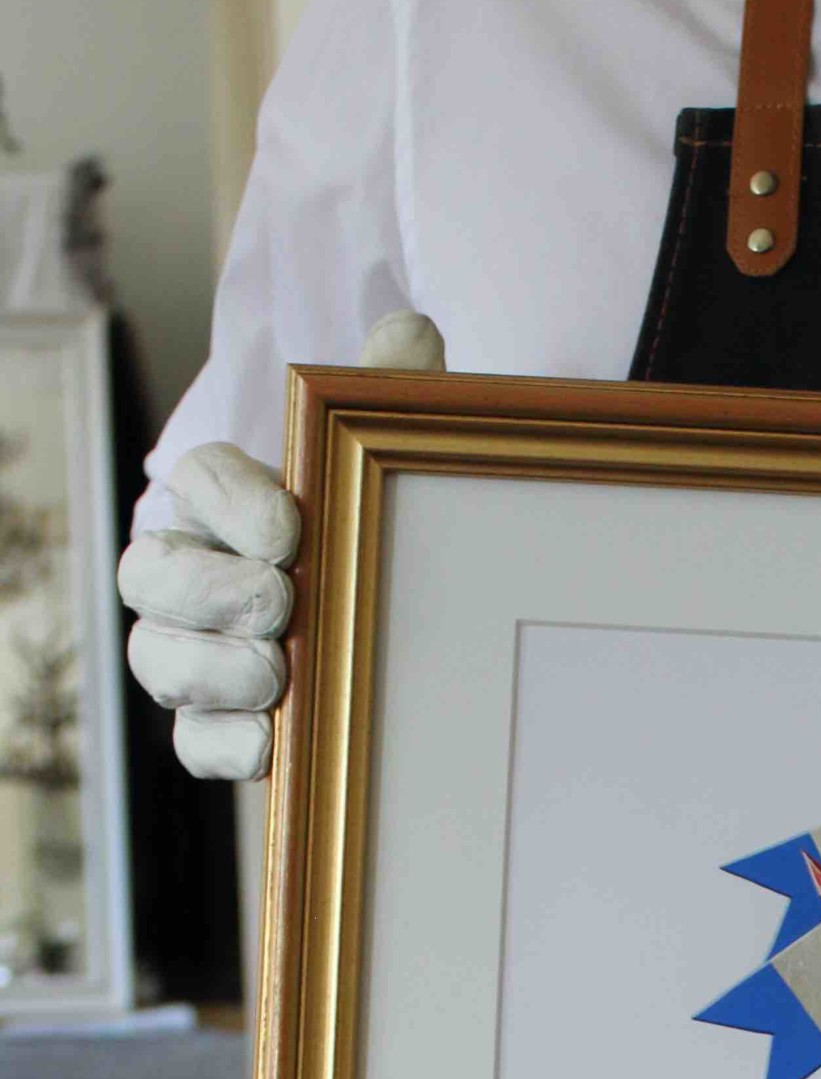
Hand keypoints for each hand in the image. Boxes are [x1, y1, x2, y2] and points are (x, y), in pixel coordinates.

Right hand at [120, 311, 445, 780]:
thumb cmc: (376, 534)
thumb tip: (412, 334)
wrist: (404, 638)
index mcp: (221, 499)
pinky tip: (274, 741)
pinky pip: (192, 743)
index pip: (197, 479)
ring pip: (157, 661)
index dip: (231, 501)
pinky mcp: (215, 728)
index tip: (290, 528)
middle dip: (208, 592)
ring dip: (211, 669)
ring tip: (278, 673)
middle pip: (150, 576)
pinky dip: (227, 744)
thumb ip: (391, 394)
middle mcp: (186, 575)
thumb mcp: (390, 464)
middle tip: (279, 605)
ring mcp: (190, 654)